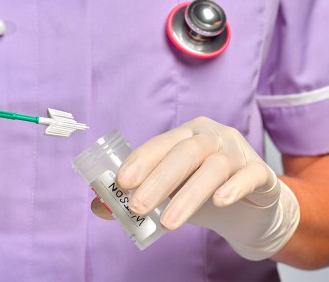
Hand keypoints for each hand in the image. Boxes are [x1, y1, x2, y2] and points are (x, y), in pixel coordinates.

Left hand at [92, 117, 299, 259]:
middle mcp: (211, 137)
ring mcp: (237, 152)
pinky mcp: (260, 172)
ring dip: (188, 196)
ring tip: (168, 223)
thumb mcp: (169, 192)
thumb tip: (98, 207)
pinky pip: (250, 175)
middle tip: (137, 207)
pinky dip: (234, 187)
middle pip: (184, 153)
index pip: (159, 144)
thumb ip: (137, 195)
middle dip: (158, 180)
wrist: (250, 206)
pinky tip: (220, 202)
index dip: (140, 162)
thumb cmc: (201, 191)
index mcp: (185, 135)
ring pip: (213, 167)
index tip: (121, 184)